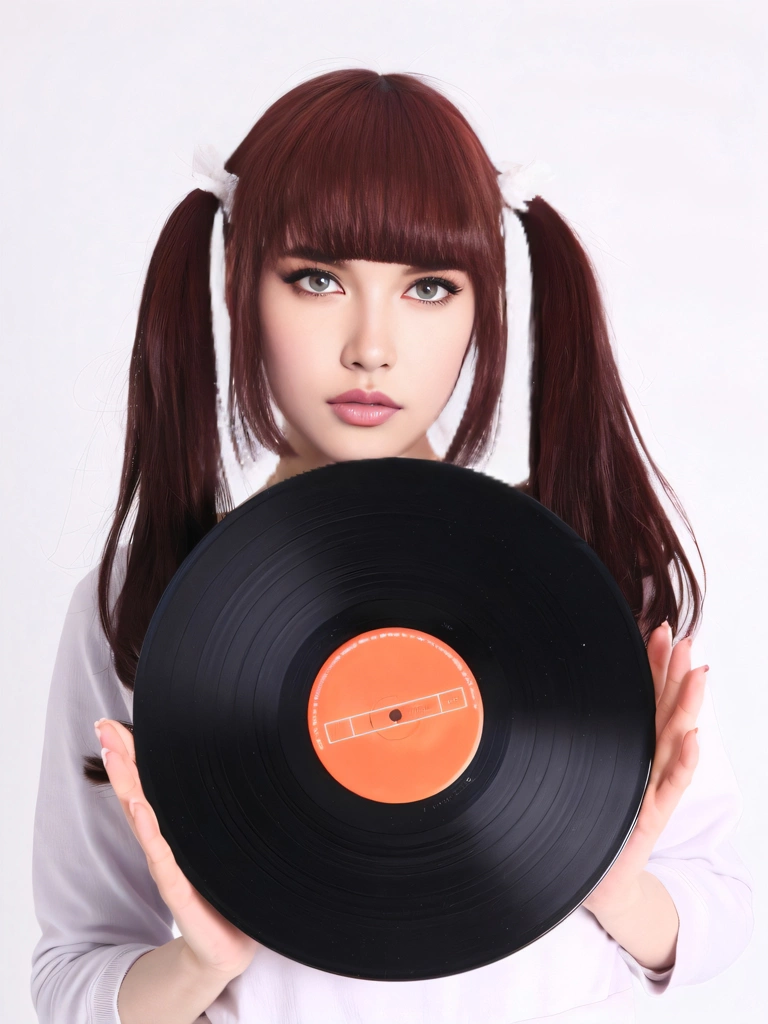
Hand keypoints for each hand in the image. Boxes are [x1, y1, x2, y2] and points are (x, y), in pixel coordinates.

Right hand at [95, 718, 259, 979]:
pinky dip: (152, 835)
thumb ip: (212, 808)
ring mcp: (170, 867)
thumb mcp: (217, 840)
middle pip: (138, 795)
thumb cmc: (224, 887)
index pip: (147, 785)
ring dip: (130, 790)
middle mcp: (165, 844)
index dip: (130, 755)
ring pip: (145, 822)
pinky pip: (164, 861)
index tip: (111, 725)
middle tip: (104, 728)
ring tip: (117, 761)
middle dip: (122, 762)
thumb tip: (226, 766)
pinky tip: (140, 811)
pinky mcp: (181, 892)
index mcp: (173, 831)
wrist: (229, 945)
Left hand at [582, 622, 706, 915]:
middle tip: (682, 640)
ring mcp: (654, 790)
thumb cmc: (594, 821)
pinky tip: (693, 738)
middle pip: (666, 712)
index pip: (648, 699)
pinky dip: (684, 762)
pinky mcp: (651, 818)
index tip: (659, 631)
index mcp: (636, 749)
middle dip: (676, 675)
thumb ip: (593, 735)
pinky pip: (671, 786)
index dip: (655, 666)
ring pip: (674, 741)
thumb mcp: (591, 770)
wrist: (600, 880)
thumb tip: (566, 690)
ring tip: (697, 674)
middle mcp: (650, 764)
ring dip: (687, 707)